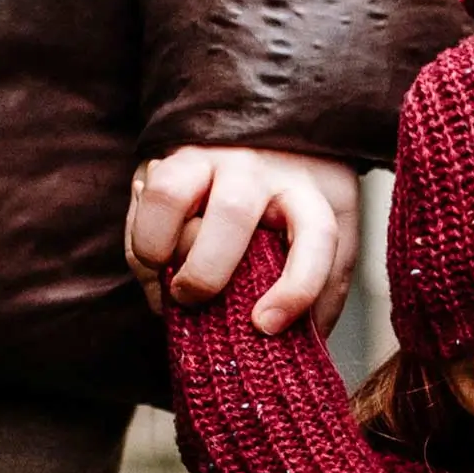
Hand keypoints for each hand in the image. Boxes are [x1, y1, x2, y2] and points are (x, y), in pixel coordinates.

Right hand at [126, 147, 359, 335]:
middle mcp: (259, 172)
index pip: (315, 238)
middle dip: (206, 271)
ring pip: (171, 193)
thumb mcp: (333, 231)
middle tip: (195, 299)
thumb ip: (324, 287)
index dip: (295, 289)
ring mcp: (211, 158)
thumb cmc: (300, 194)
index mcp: (309, 195)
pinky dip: (139, 240)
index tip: (266, 326)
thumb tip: (307, 349)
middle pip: (232, 213)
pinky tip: (153, 264)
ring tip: (163, 279)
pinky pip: (145, 199)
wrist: (271, 123)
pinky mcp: (173, 156)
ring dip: (155, 247)